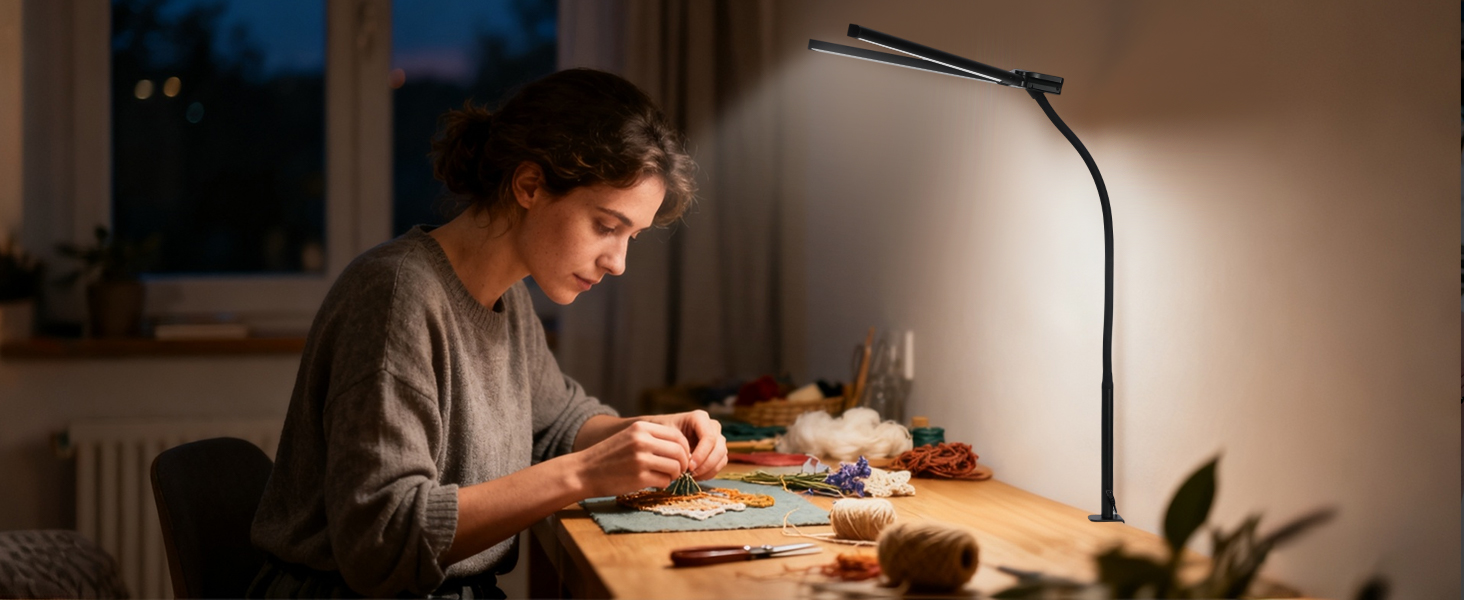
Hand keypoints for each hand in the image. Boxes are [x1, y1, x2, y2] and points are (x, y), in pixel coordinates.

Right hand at [575, 420, 689, 497]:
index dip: (684, 448)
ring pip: (676, 467)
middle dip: (683, 463)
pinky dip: (664, 484)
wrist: (584, 472)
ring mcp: (641, 459)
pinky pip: (665, 481)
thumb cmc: (609, 457)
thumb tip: (681, 448)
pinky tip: (654, 483)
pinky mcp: (640, 478)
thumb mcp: (629, 437)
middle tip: (677, 470)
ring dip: (674, 475)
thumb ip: (652, 438)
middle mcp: (642, 441)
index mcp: (641, 428)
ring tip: (665, 477)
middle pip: (680, 451)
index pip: (677, 435)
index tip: (680, 457)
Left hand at [644, 410, 726, 480]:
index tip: (689, 467)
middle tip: (690, 474)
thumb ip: (676, 445)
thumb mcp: (665, 435)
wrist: (663, 436)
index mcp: (700, 417)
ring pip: (722, 457)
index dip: (701, 455)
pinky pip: (720, 463)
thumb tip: (686, 462)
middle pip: (719, 448)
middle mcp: (712, 426)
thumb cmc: (663, 433)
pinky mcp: (717, 450)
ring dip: (708, 470)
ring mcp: (717, 438)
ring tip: (692, 476)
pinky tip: (695, 476)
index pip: (709, 438)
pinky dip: (710, 472)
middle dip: (706, 464)